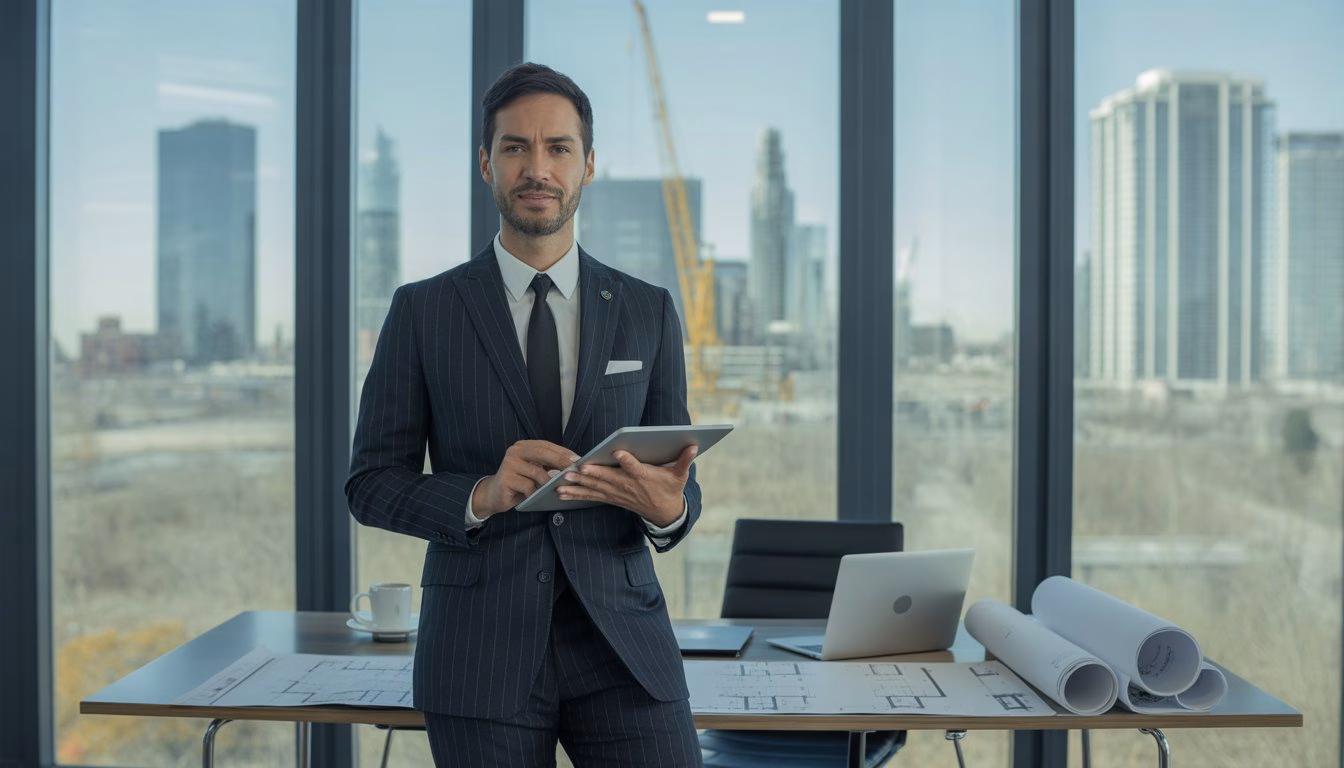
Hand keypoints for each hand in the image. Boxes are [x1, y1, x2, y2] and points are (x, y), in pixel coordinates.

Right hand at [473, 440, 579, 518]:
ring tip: (559, 487)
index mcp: (524, 446)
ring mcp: (509, 464)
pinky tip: (538, 496)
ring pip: (536, 471)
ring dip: (549, 481)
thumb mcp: (535, 470)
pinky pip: (527, 486)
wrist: (495, 495)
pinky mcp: (505, 478)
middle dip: (560, 460)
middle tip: (574, 469)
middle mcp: (515, 451)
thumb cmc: (520, 482)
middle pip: (542, 453)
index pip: (546, 446)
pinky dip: (535, 492)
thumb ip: (548, 464)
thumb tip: (573, 464)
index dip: (563, 452)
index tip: (578, 459)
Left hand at [555, 445, 696, 526]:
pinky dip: (577, 495)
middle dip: (592, 474)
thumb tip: (693, 445)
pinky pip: (592, 496)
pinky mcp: (612, 498)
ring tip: (562, 481)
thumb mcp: (680, 475)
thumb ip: (685, 460)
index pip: (635, 467)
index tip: (618, 451)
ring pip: (596, 488)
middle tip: (576, 469)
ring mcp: (618, 493)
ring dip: (578, 485)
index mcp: (644, 477)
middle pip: (608, 478)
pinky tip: (561, 493)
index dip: (627, 460)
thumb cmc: (670, 489)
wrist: (665, 513)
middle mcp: (628, 486)